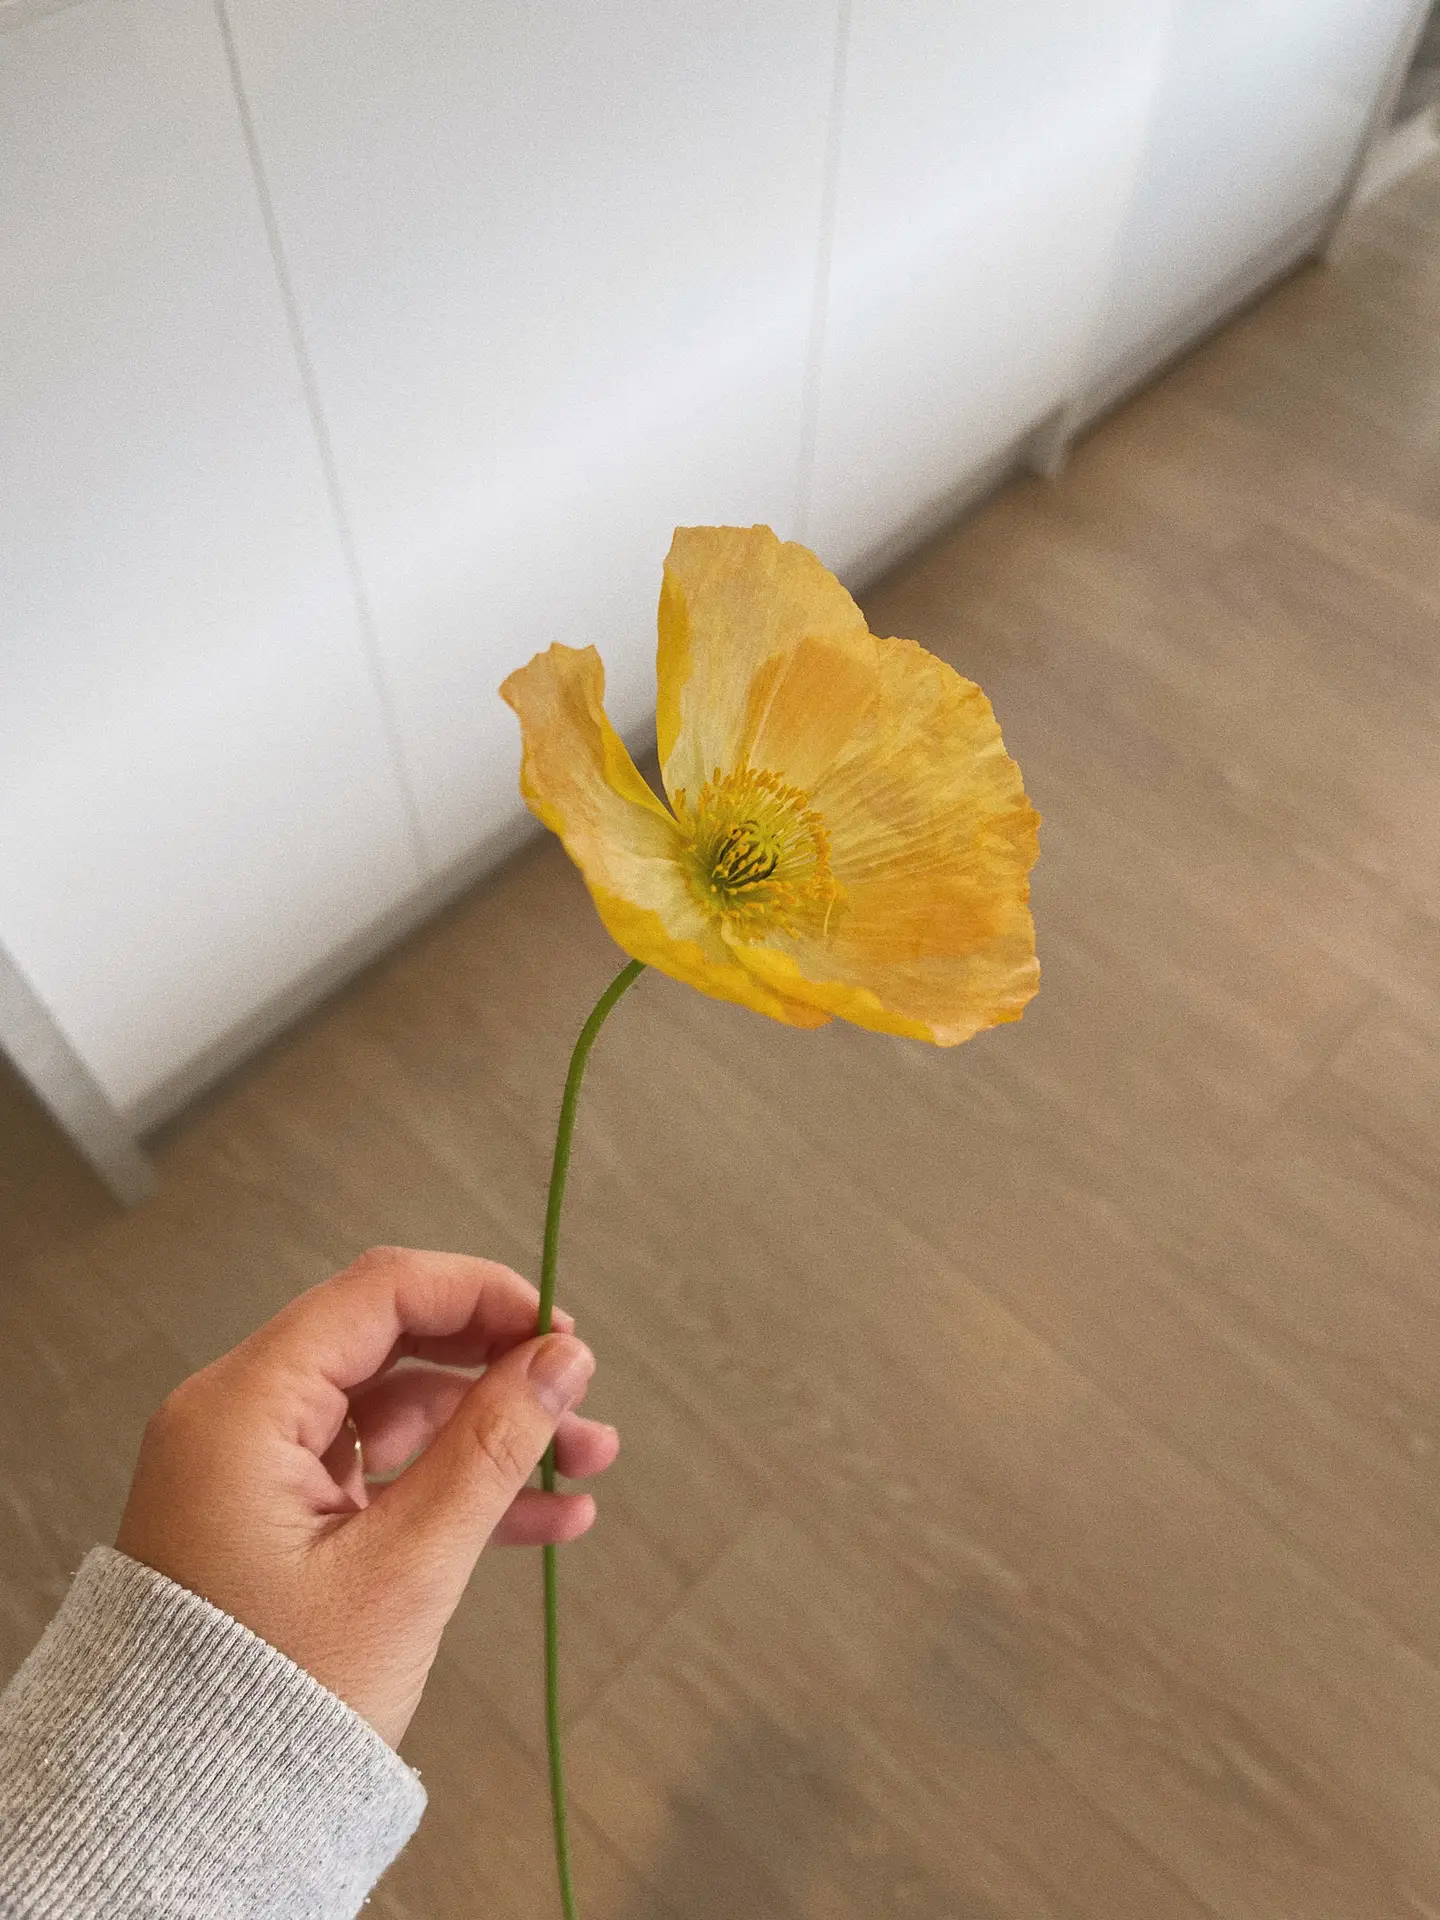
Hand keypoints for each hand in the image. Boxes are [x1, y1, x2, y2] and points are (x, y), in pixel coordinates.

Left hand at [115, 1245, 617, 1748]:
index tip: (558, 1329)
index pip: (379, 1293)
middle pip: (396, 1348)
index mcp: (243, 1409)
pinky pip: (385, 1474)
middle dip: (500, 1371)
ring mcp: (261, 1472)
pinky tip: (545, 1515)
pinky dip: (459, 1488)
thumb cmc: (272, 1701)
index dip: (481, 1294)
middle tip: (581, 1397)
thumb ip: (491, 1447)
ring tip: (589, 1462)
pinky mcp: (284, 1521)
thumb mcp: (404, 1568)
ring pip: (402, 1414)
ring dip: (497, 1435)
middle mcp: (242, 1421)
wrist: (190, 1818)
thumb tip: (561, 1359)